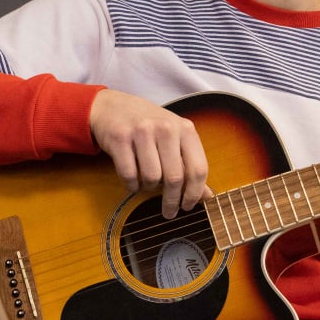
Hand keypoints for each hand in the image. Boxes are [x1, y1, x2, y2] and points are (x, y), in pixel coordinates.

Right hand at [89, 88, 208, 217]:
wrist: (113, 107)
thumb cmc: (148, 126)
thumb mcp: (174, 138)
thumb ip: (190, 164)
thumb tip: (207, 196)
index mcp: (185, 128)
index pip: (198, 168)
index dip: (194, 193)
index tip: (188, 206)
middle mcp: (166, 128)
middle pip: (175, 177)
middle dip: (172, 200)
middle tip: (169, 212)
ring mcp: (142, 131)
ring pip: (151, 177)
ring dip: (149, 188)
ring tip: (147, 184)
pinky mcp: (120, 138)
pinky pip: (129, 175)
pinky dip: (132, 186)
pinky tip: (133, 182)